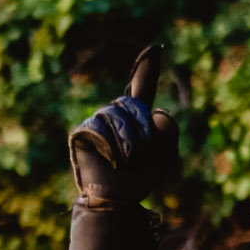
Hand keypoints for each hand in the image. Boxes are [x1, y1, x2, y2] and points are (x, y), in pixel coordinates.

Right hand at [68, 45, 177, 208]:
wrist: (118, 200)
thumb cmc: (141, 177)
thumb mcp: (166, 153)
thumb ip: (167, 127)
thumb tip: (148, 111)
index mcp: (137, 117)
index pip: (142, 87)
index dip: (147, 68)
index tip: (156, 49)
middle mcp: (116, 114)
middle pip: (131, 104)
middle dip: (141, 131)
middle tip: (139, 156)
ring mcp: (97, 121)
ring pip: (115, 115)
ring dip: (127, 142)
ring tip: (127, 161)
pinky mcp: (82, 132)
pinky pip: (98, 128)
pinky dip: (109, 146)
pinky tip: (111, 160)